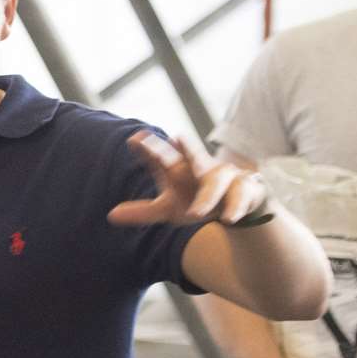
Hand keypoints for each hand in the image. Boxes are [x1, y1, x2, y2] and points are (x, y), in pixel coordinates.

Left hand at [108, 131, 267, 227]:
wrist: (234, 207)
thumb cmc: (194, 201)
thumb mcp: (168, 209)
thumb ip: (142, 211)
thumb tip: (111, 215)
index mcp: (179, 169)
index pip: (162, 156)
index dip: (149, 149)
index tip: (133, 140)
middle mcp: (200, 167)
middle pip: (193, 155)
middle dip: (187, 148)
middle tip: (177, 137)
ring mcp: (224, 176)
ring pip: (218, 179)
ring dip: (208, 196)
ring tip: (196, 213)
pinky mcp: (245, 189)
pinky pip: (241, 196)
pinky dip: (236, 207)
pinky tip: (229, 219)